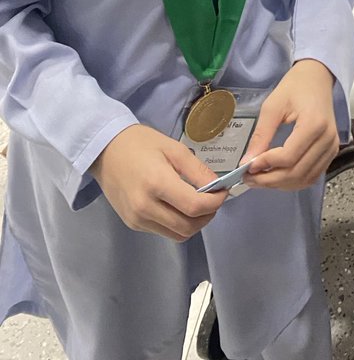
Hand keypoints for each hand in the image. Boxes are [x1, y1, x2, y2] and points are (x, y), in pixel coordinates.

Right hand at [90, 124, 226, 240]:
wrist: (105, 150)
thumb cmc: (141, 143)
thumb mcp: (174, 148)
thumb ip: (197, 170)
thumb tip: (217, 187)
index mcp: (157, 184)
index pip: (194, 206)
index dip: (215, 203)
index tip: (223, 192)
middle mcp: (145, 207)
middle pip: (187, 227)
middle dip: (208, 216)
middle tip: (214, 200)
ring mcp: (137, 219)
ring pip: (176, 234)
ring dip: (194, 224)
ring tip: (199, 204)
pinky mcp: (132, 224)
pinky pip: (163, 232)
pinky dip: (177, 224)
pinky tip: (179, 207)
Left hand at [240, 60, 338, 190]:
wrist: (317, 76)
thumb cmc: (295, 87)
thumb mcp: (272, 106)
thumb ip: (261, 135)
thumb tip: (246, 162)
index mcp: (314, 124)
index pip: (288, 157)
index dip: (266, 165)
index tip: (247, 166)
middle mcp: (327, 139)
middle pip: (297, 172)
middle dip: (270, 180)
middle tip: (249, 178)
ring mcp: (332, 147)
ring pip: (305, 178)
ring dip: (281, 184)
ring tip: (260, 178)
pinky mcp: (331, 151)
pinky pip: (312, 175)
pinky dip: (293, 181)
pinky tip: (277, 176)